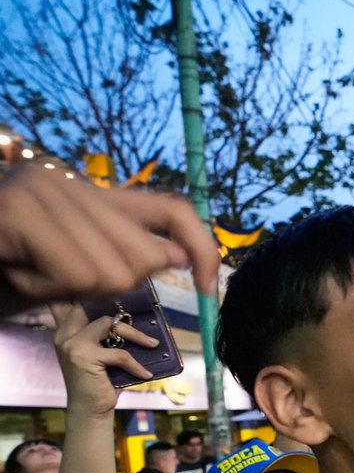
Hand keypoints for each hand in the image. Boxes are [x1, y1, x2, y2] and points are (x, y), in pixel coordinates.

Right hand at [0, 167, 217, 315]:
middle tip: (51, 276)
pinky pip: (72, 274)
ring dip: (64, 291)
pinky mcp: (18, 209)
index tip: (213, 290)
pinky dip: (43, 291)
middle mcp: (72, 181)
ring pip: (108, 273)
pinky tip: (14, 271)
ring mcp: (43, 188)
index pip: (174, 211)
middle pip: (145, 257)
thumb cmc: (0, 274)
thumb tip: (176, 256)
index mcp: (93, 197)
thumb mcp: (67, 275)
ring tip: (25, 272)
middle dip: (106, 286)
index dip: (203, 248)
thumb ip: (120, 261)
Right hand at [50, 301, 156, 418]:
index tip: (115, 293)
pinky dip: (135, 364)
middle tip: (140, 323)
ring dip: (135, 335)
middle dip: (122, 315)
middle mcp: (64, 334)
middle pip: (97, 309)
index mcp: (64, 330)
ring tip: (152, 345)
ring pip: (109, 324)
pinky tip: (145, 374)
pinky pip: (119, 353)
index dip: (90, 294)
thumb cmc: (99, 380)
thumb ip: (103, 334)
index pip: (71, 303)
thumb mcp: (98, 352)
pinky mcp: (84, 357)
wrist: (90, 409)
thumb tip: (129, 314)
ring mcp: (72, 344)